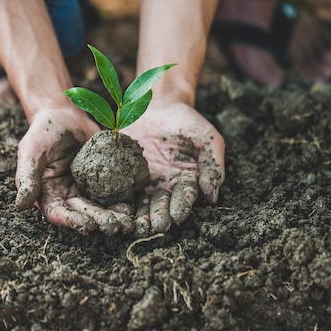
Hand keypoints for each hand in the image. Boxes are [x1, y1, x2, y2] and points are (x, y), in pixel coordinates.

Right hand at [14, 107, 134, 234]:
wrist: (65, 113)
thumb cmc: (43, 132)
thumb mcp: (31, 151)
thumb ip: (27, 177)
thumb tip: (20, 205)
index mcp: (48, 194)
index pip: (59, 213)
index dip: (73, 221)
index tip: (88, 226)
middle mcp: (68, 196)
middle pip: (84, 213)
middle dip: (99, 221)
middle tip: (115, 227)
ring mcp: (87, 189)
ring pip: (102, 207)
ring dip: (115, 216)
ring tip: (128, 224)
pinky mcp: (104, 179)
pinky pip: (115, 192)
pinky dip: (125, 200)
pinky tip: (135, 207)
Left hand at [122, 101, 224, 233]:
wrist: (156, 104)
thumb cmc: (185, 121)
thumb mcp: (206, 139)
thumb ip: (212, 165)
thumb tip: (213, 196)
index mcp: (186, 182)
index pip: (185, 198)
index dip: (181, 207)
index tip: (178, 216)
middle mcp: (165, 187)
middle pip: (162, 206)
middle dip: (159, 217)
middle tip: (156, 226)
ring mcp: (144, 183)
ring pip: (141, 205)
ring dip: (140, 217)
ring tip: (137, 226)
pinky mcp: (125, 176)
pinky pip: (122, 191)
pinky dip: (120, 203)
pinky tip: (118, 211)